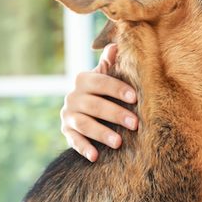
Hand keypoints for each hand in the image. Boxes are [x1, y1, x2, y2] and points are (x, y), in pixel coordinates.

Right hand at [60, 43, 137, 160]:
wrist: (82, 109)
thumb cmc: (102, 91)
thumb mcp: (105, 76)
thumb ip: (110, 63)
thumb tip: (116, 44)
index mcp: (84, 80)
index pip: (100, 82)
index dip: (117, 89)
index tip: (135, 98)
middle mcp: (73, 96)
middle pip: (94, 105)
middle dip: (116, 114)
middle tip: (135, 124)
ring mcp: (68, 115)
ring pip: (84, 124)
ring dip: (101, 133)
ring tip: (119, 143)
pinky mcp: (66, 131)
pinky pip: (73, 140)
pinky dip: (83, 148)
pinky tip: (95, 156)